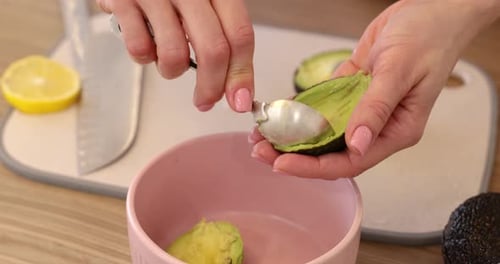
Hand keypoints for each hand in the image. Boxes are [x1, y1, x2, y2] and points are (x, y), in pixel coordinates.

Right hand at [96, 0, 254, 111]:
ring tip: (167, 59)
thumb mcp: (202, 5)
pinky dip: (143, 57)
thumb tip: (234, 88)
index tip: (239, 100)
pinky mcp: (124, 1)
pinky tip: (145, 42)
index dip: (242, 73)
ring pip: (174, 55)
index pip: (239, 35)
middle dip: (211, 86)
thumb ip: (221, 38)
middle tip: (205, 101)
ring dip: (172, 71)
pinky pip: (139, 48)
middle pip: (213, 50)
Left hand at [250, 0, 499, 178]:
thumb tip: (355, 145)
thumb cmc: (429, 38)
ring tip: (261, 134)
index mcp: (396, 131)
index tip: (282, 164)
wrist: (432, 9)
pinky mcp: (351, 91)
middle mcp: (376, 126)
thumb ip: (376, 109)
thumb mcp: (399, 71)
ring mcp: (362, 109)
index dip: (314, 167)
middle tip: (260, 150)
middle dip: (294, 155)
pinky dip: (301, 112)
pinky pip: (323, 107)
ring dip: (292, 136)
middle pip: (331, 153)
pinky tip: (279, 113)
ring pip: (323, 133)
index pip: (350, 162)